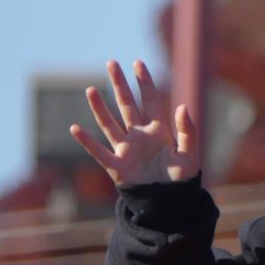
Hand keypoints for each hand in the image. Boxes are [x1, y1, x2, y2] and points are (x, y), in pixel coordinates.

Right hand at [70, 60, 199, 185]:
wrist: (169, 201)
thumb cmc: (180, 178)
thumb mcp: (189, 154)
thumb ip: (187, 131)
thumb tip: (182, 107)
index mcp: (158, 130)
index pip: (150, 101)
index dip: (144, 83)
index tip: (138, 63)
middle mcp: (139, 135)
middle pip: (127, 105)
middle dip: (119, 85)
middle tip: (111, 63)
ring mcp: (126, 149)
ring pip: (110, 124)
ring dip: (100, 108)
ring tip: (90, 89)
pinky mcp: (117, 166)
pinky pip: (99, 152)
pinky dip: (87, 142)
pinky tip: (75, 128)